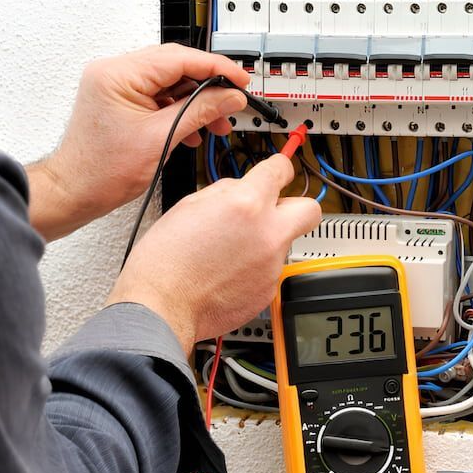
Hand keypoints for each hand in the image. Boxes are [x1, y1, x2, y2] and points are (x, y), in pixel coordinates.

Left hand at [26, 44, 249, 240]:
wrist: (75, 192)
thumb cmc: (101, 172)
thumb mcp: (161, 140)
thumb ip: (200, 112)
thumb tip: (229, 97)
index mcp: (117, 75)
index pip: (179, 58)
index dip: (215, 68)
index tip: (239, 79)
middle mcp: (113, 72)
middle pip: (175, 66)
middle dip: (208, 86)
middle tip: (232, 101)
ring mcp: (115, 85)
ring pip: (169, 81)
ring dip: (195, 101)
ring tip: (215, 123)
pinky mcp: (120, 99)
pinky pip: (158, 95)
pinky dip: (179, 109)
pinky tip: (193, 129)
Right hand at [106, 155, 321, 353]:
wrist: (162, 304)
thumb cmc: (166, 259)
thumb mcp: (190, 204)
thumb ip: (227, 191)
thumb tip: (242, 189)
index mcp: (246, 203)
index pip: (281, 170)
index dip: (279, 168)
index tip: (278, 172)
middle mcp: (267, 233)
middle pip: (310, 209)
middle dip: (294, 206)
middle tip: (274, 211)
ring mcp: (271, 264)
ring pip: (284, 242)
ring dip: (266, 240)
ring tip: (231, 250)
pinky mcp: (268, 290)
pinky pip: (271, 269)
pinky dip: (255, 267)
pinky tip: (229, 270)